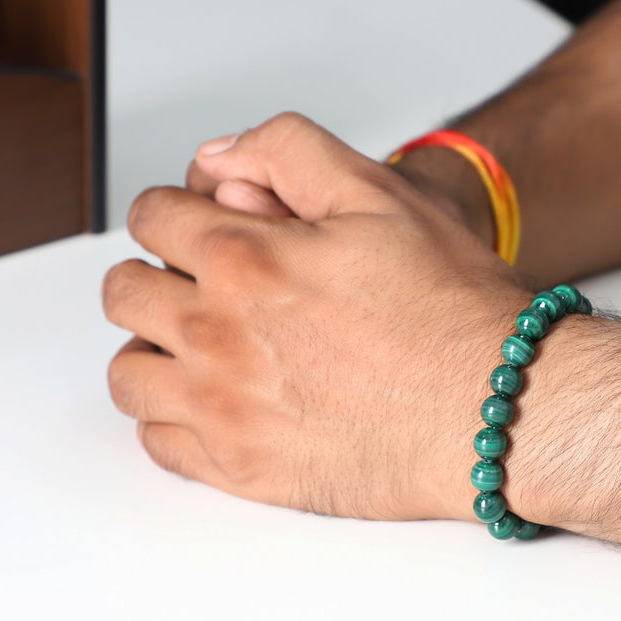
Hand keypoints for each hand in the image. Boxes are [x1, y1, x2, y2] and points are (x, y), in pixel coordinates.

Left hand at [103, 114, 529, 520]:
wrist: (495, 409)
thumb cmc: (452, 310)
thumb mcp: (383, 194)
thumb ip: (290, 151)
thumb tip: (219, 156)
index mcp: (244, 258)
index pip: (151, 216)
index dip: (174, 210)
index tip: (200, 227)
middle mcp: (217, 334)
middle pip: (125, 293)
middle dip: (155, 274)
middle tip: (200, 285)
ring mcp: (223, 409)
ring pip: (128, 374)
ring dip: (151, 349)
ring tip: (197, 347)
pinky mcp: (242, 469)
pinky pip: (158, 442)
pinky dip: (169, 417)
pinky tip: (211, 403)